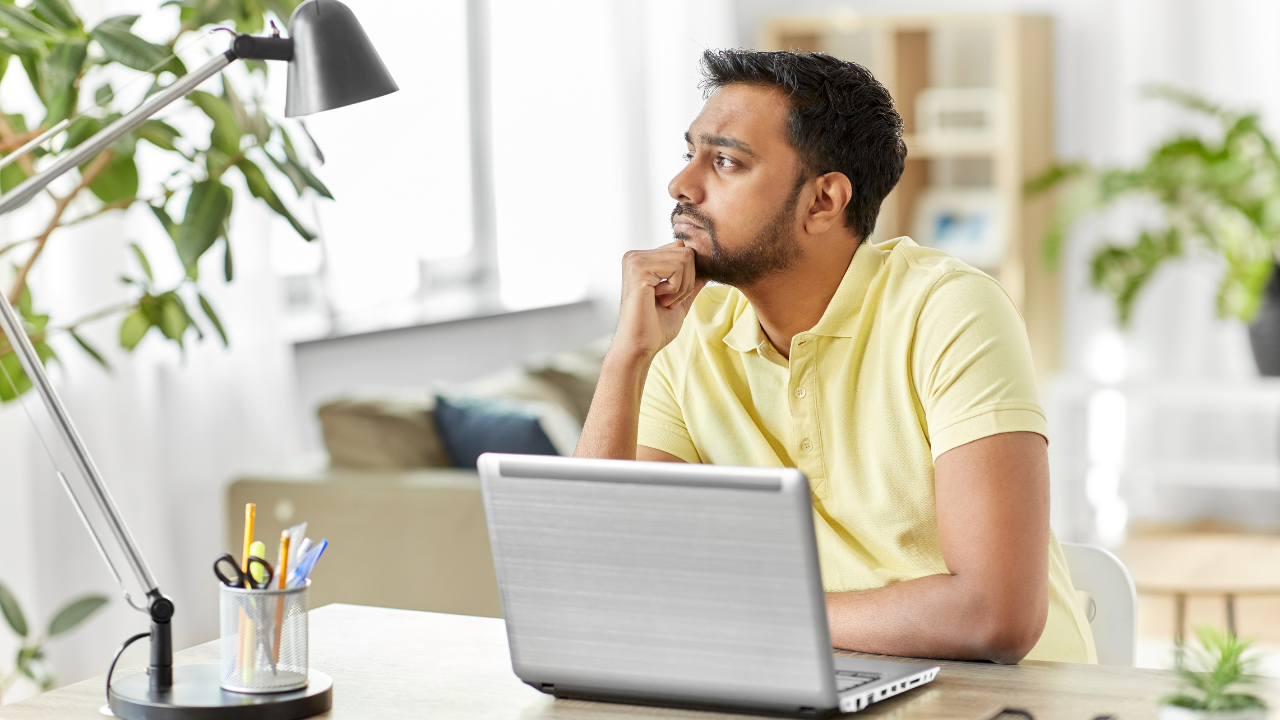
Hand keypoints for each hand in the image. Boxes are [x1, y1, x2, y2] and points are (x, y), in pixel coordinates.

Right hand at [612, 240, 707, 360]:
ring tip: (665, 302)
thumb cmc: (655, 327)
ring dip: (683, 286)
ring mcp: (635, 260)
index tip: (671, 297)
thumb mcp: (679, 301)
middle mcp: (635, 256)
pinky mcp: (639, 269)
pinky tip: (660, 300)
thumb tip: (707, 271)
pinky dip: (676, 288)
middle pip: (686, 251)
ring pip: (685, 258)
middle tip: (669, 301)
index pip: (681, 249)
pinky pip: (678, 267)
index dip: (686, 275)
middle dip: (687, 280)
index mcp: (641, 260)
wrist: (640, 346)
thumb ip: (691, 283)